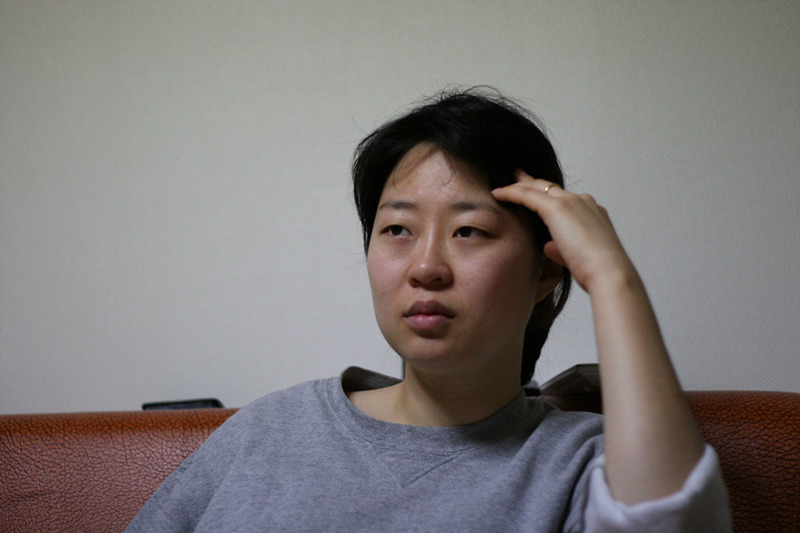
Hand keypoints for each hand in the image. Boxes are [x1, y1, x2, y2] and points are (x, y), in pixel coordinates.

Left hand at [491, 170, 635, 292]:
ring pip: (538, 188)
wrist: (608, 271)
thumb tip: (548, 247)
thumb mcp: (576, 257)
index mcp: (591, 212)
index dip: (547, 195)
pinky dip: (512, 193)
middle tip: (517, 177)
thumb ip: (560, 249)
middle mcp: (582, 201)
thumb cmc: (596, 270)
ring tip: (502, 187)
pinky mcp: (558, 208)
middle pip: (550, 188)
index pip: (564, 198)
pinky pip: (528, 195)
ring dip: (518, 186)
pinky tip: (498, 194)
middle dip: (531, 182)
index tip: (534, 193)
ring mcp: (571, 202)